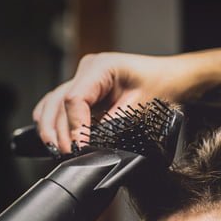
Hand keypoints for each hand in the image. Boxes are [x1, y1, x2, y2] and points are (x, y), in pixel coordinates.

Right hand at [33, 52, 188, 152]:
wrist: (170, 77)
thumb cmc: (160, 85)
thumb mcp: (139, 106)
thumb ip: (114, 122)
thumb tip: (92, 142)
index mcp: (101, 67)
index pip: (75, 98)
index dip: (74, 125)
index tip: (79, 146)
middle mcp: (87, 70)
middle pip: (59, 101)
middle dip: (59, 131)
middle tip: (67, 153)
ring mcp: (83, 79)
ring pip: (53, 102)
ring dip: (50, 127)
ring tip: (55, 150)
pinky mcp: (84, 89)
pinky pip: (58, 103)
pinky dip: (52, 120)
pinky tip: (50, 135)